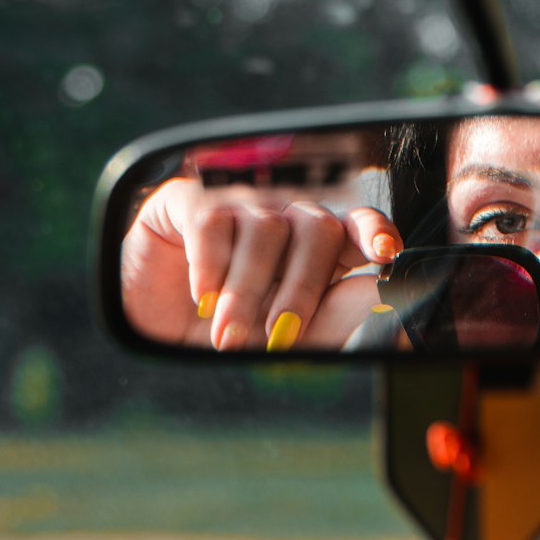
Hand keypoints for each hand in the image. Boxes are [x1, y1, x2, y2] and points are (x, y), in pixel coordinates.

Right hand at [120, 178, 401, 349]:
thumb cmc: (232, 336)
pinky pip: (213, 220)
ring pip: (265, 229)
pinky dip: (211, 266)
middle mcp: (285, 214)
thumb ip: (334, 316)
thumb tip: (375, 289)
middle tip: (277, 338)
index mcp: (319, 246)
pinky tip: (203, 297)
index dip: (372, 232)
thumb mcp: (288, 339)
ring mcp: (238, 201)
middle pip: (317, 228)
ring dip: (247, 292)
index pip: (357, 225)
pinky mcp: (188, 199)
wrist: (154, 334)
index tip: (385, 252)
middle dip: (301, 290)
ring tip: (227, 336)